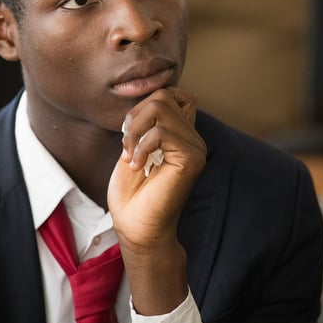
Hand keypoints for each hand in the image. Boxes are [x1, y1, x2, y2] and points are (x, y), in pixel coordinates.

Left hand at [107, 87, 205, 315]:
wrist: (136, 228)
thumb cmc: (132, 193)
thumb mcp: (133, 146)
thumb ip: (146, 121)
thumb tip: (151, 95)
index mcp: (182, 135)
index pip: (174, 93)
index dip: (148, 102)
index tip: (131, 131)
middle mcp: (193, 138)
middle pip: (164, 95)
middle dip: (135, 114)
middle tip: (127, 144)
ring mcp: (195, 148)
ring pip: (161, 105)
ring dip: (135, 128)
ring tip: (131, 155)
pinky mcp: (191, 158)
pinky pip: (161, 130)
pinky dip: (141, 144)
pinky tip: (137, 165)